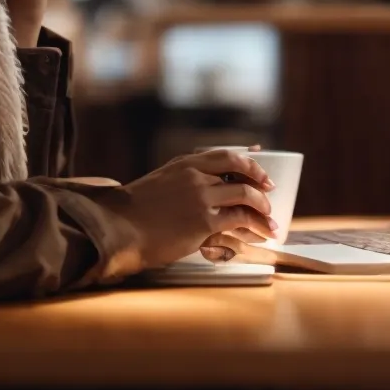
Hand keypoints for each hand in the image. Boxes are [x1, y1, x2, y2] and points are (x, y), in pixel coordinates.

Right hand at [113, 147, 279, 270]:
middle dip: (261, 183)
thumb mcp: (157, 185)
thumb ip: (180, 184)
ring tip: (271, 223)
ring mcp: (201, 197)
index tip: (260, 169)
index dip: (248, 161)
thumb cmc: (131, 213)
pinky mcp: (203, 221)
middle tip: (270, 193)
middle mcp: (195, 176)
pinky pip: (239, 219)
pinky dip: (255, 226)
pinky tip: (261, 234)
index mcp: (184, 164)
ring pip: (245, 196)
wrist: (118, 228)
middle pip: (241, 172)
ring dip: (263, 209)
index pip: (225, 155)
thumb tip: (200, 194)